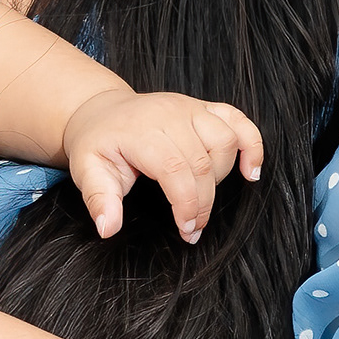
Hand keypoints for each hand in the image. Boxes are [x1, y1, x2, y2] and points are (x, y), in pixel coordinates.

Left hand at [58, 92, 264, 243]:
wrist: (100, 111)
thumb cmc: (97, 143)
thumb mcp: (87, 171)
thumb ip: (99, 200)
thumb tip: (108, 228)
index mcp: (141, 131)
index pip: (175, 171)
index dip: (187, 205)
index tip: (186, 230)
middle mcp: (169, 114)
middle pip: (202, 163)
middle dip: (202, 203)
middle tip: (192, 228)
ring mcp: (189, 107)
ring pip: (224, 142)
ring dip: (221, 176)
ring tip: (201, 195)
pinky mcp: (204, 107)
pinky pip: (238, 120)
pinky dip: (251, 144)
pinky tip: (250, 170)